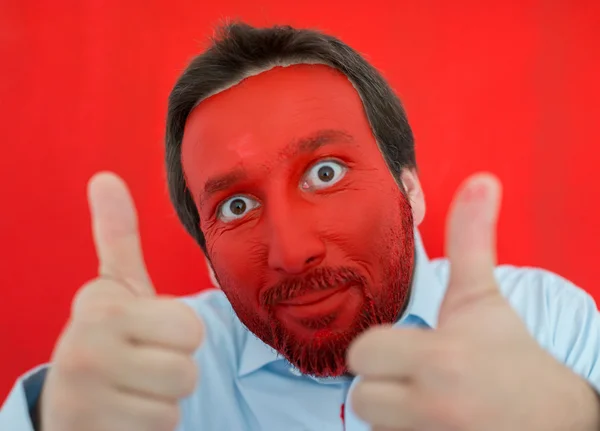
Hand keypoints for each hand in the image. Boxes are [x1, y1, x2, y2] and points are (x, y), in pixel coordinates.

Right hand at [40, 172, 204, 430]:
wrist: (71, 402)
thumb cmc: (109, 339)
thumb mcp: (115, 288)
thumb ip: (116, 236)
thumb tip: (105, 177)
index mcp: (100, 305)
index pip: (190, 327)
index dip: (178, 335)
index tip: (144, 333)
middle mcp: (84, 346)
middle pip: (187, 367)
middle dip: (173, 369)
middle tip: (141, 364)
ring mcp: (84, 394)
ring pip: (176, 400)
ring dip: (162, 399)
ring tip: (131, 388)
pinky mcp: (91, 430)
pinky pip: (162, 427)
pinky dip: (149, 424)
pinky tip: (123, 414)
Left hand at [348, 173, 598, 430]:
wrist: (555, 419)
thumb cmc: (510, 354)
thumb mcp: (482, 298)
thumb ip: (472, 239)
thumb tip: (481, 179)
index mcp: (440, 357)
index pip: (362, 354)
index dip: (379, 349)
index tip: (409, 348)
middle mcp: (434, 405)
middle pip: (361, 396)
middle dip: (382, 384)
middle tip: (416, 376)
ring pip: (373, 424)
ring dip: (393, 413)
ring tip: (429, 400)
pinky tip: (437, 422)